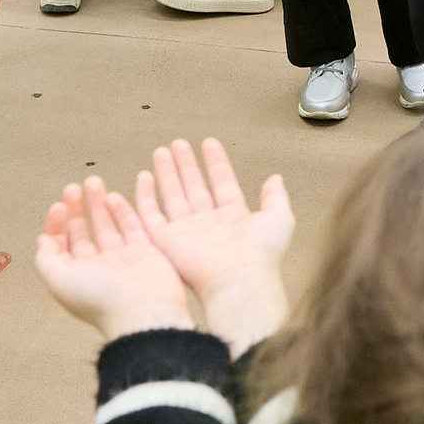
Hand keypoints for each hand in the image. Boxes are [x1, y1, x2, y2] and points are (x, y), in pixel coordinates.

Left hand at [34, 177, 194, 343]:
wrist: (145, 313)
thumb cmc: (102, 300)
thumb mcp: (60, 281)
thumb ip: (47, 260)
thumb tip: (42, 241)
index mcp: (77, 276)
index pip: (62, 245)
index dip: (57, 224)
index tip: (58, 206)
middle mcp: (98, 267)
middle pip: (84, 232)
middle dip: (77, 209)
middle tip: (75, 187)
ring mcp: (123, 258)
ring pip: (107, 225)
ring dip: (99, 203)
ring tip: (94, 182)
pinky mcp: (145, 251)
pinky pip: (132, 226)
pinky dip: (122, 210)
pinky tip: (114, 196)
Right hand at [135, 138, 293, 356]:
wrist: (238, 280)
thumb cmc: (261, 255)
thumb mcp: (278, 219)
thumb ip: (276, 197)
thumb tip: (276, 178)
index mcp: (233, 218)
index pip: (222, 182)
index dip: (216, 163)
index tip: (209, 143)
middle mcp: (208, 223)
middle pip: (193, 186)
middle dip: (186, 164)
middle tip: (178, 144)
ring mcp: (186, 231)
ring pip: (173, 195)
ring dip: (167, 173)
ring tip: (162, 151)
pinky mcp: (167, 241)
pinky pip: (151, 215)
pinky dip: (146, 196)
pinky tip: (145, 176)